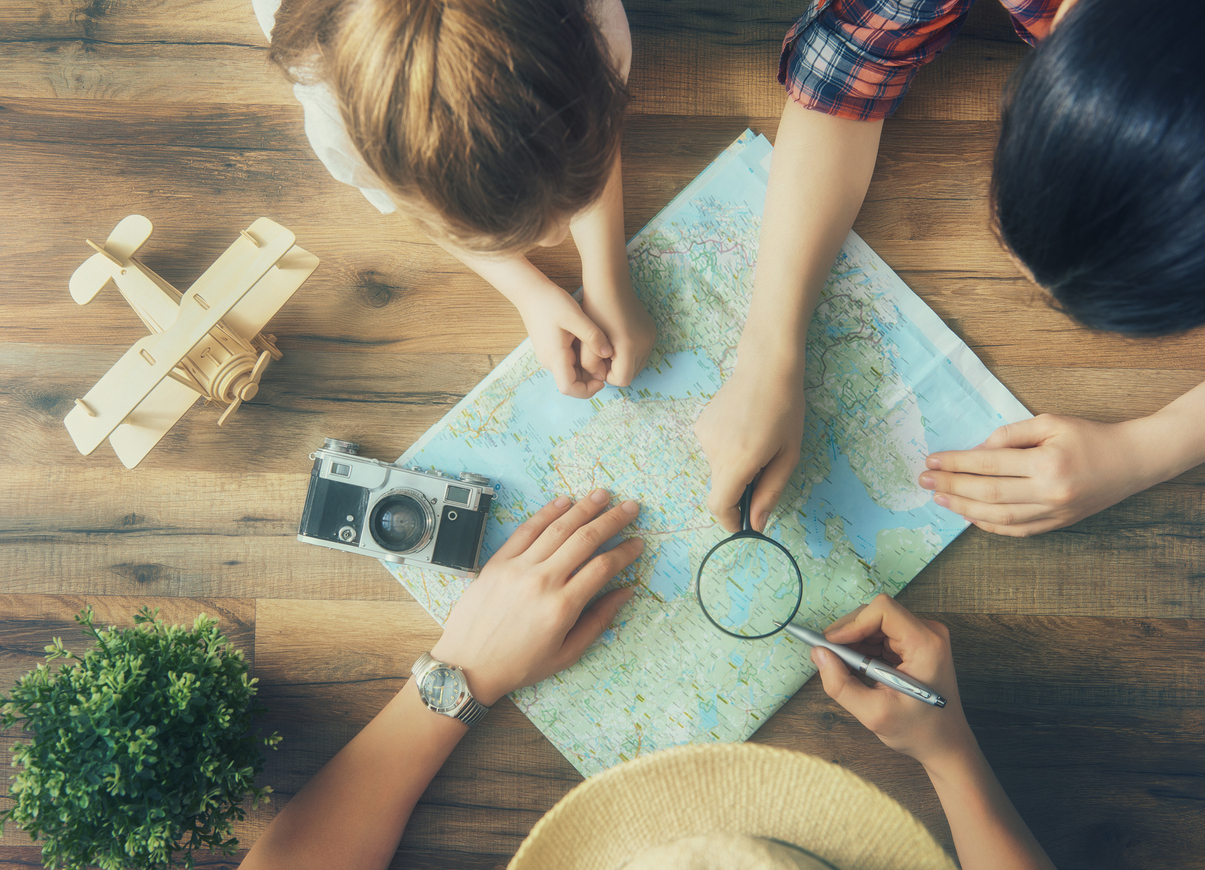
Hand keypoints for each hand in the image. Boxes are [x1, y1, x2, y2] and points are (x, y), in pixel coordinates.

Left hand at [430, 490, 642, 704]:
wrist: (468, 665)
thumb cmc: (518, 664)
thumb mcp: (566, 654)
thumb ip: (598, 621)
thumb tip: (625, 593)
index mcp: (562, 607)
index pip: (603, 567)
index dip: (625, 552)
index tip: (638, 543)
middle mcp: (542, 581)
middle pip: (585, 539)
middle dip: (612, 520)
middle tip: (630, 507)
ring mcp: (518, 568)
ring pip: (558, 528)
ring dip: (583, 508)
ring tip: (602, 495)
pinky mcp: (498, 561)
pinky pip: (526, 530)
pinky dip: (547, 512)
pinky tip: (564, 502)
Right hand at [517, 285, 614, 397]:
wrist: (529, 291)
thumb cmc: (550, 302)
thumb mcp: (575, 316)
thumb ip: (593, 336)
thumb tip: (608, 354)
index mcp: (555, 357)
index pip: (569, 389)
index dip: (588, 390)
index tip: (603, 379)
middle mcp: (550, 361)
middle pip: (572, 383)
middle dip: (591, 379)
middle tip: (607, 362)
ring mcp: (550, 356)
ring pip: (572, 373)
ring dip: (587, 368)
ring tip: (600, 350)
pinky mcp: (552, 349)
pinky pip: (569, 362)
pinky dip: (582, 359)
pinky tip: (591, 344)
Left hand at [579, 271, 655, 386]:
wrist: (609, 283)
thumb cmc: (594, 310)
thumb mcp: (586, 340)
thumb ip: (590, 364)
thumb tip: (601, 377)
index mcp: (629, 347)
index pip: (622, 380)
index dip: (607, 375)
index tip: (597, 359)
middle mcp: (645, 344)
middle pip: (631, 374)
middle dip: (615, 369)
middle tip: (601, 352)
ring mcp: (651, 338)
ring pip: (636, 365)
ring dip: (622, 361)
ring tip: (609, 345)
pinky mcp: (652, 332)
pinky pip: (641, 352)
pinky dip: (629, 352)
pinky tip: (617, 337)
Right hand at [695, 357, 806, 531]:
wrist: (766, 366)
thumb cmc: (785, 409)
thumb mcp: (788, 455)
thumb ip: (770, 492)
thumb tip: (757, 524)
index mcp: (738, 460)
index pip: (719, 506)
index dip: (730, 521)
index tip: (744, 524)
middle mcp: (714, 450)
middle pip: (721, 488)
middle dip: (741, 490)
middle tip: (766, 468)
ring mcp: (704, 437)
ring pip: (718, 469)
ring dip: (736, 467)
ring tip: (758, 441)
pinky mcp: (700, 426)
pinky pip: (714, 451)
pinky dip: (729, 451)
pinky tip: (745, 429)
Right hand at [811, 594, 974, 769]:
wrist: (945, 744)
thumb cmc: (919, 732)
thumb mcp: (873, 713)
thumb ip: (840, 684)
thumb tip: (818, 654)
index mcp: (925, 644)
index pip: (883, 610)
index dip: (853, 623)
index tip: (831, 643)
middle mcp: (928, 633)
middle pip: (877, 614)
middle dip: (849, 633)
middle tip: (830, 656)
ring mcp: (923, 636)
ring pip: (875, 622)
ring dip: (855, 641)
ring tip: (844, 667)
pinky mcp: (915, 643)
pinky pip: (881, 634)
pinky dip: (864, 647)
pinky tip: (858, 667)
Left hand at [918, 413, 1160, 536]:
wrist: (1132, 461)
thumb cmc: (1089, 436)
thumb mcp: (1050, 423)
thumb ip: (1010, 435)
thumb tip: (976, 450)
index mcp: (1047, 463)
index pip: (990, 465)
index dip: (957, 464)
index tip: (932, 461)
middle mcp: (1049, 493)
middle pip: (988, 494)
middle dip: (951, 487)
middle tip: (924, 481)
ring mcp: (1054, 513)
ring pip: (999, 518)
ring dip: (964, 509)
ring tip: (939, 499)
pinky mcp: (1057, 524)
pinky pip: (1016, 531)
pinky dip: (989, 526)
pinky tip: (969, 516)